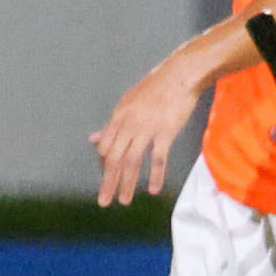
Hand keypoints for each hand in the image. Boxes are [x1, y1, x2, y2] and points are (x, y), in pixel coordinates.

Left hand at [89, 58, 201, 205]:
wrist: (182, 74)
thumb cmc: (157, 87)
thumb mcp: (128, 103)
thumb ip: (112, 125)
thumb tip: (93, 140)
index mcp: (118, 117)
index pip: (105, 148)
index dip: (105, 166)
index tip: (109, 179)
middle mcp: (128, 124)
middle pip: (114, 159)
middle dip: (108, 182)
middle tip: (104, 202)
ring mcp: (147, 128)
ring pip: (132, 161)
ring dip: (127, 183)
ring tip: (124, 200)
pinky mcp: (166, 131)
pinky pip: (158, 158)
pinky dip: (155, 175)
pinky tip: (153, 189)